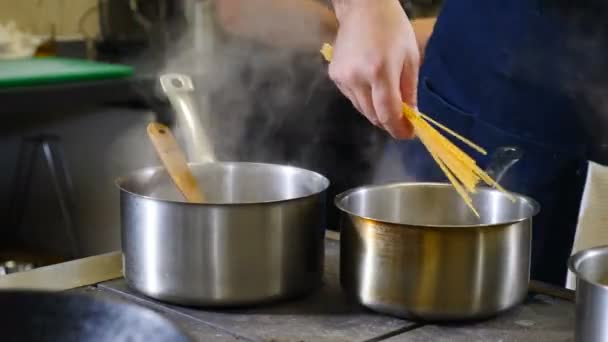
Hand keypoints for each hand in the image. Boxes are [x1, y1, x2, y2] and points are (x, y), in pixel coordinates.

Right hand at [329, 0, 418, 138]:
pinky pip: (352, 98)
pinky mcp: (334, 77)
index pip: (387, 113)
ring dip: (376, 110)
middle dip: (388, 121)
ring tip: (386, 97)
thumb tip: (411, 118)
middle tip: (402, 119)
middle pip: (373, 116)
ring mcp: (342, 78)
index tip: (408, 134)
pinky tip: (370, 83)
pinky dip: (364, 98)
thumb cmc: (393, 29)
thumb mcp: (410, 58)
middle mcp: (357, 78)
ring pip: (362, 109)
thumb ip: (409, 91)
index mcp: (380, 72)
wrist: (362, 8)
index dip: (398, 129)